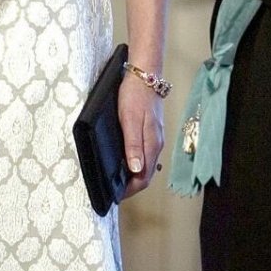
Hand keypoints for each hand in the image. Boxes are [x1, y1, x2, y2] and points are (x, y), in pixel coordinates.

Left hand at [118, 69, 164, 196]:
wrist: (146, 75)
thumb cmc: (135, 96)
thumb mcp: (129, 120)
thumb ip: (133, 146)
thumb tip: (135, 170)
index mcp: (151, 145)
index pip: (143, 178)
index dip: (129, 190)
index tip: (115, 195)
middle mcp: (156, 145)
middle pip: (147, 175)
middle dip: (131, 186)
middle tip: (113, 191)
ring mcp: (156, 139)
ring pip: (147, 166)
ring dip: (134, 176)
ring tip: (117, 180)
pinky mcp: (152, 132)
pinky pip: (146, 155)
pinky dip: (137, 164)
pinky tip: (126, 162)